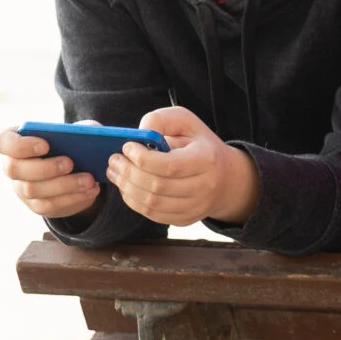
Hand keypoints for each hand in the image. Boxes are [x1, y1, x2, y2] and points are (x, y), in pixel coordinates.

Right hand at [0, 128, 100, 219]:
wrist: (82, 172)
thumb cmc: (74, 145)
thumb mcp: (79, 132)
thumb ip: (81, 129)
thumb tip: (89, 133)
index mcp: (16, 142)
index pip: (2, 142)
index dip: (19, 145)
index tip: (45, 145)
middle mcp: (13, 166)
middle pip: (14, 169)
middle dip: (44, 167)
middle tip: (70, 163)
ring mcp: (21, 188)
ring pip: (32, 189)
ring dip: (63, 184)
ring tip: (89, 179)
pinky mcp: (36, 205)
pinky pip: (48, 204)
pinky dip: (73, 197)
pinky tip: (92, 189)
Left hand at [109, 107, 259, 226]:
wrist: (226, 177)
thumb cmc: (199, 144)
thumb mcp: (186, 122)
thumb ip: (160, 120)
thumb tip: (139, 134)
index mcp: (207, 159)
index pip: (168, 165)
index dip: (141, 158)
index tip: (126, 147)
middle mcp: (206, 186)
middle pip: (157, 186)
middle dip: (128, 173)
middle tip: (113, 160)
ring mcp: (197, 206)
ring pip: (152, 203)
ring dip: (126, 188)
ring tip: (115, 172)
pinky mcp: (186, 219)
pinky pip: (153, 214)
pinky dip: (133, 201)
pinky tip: (126, 187)